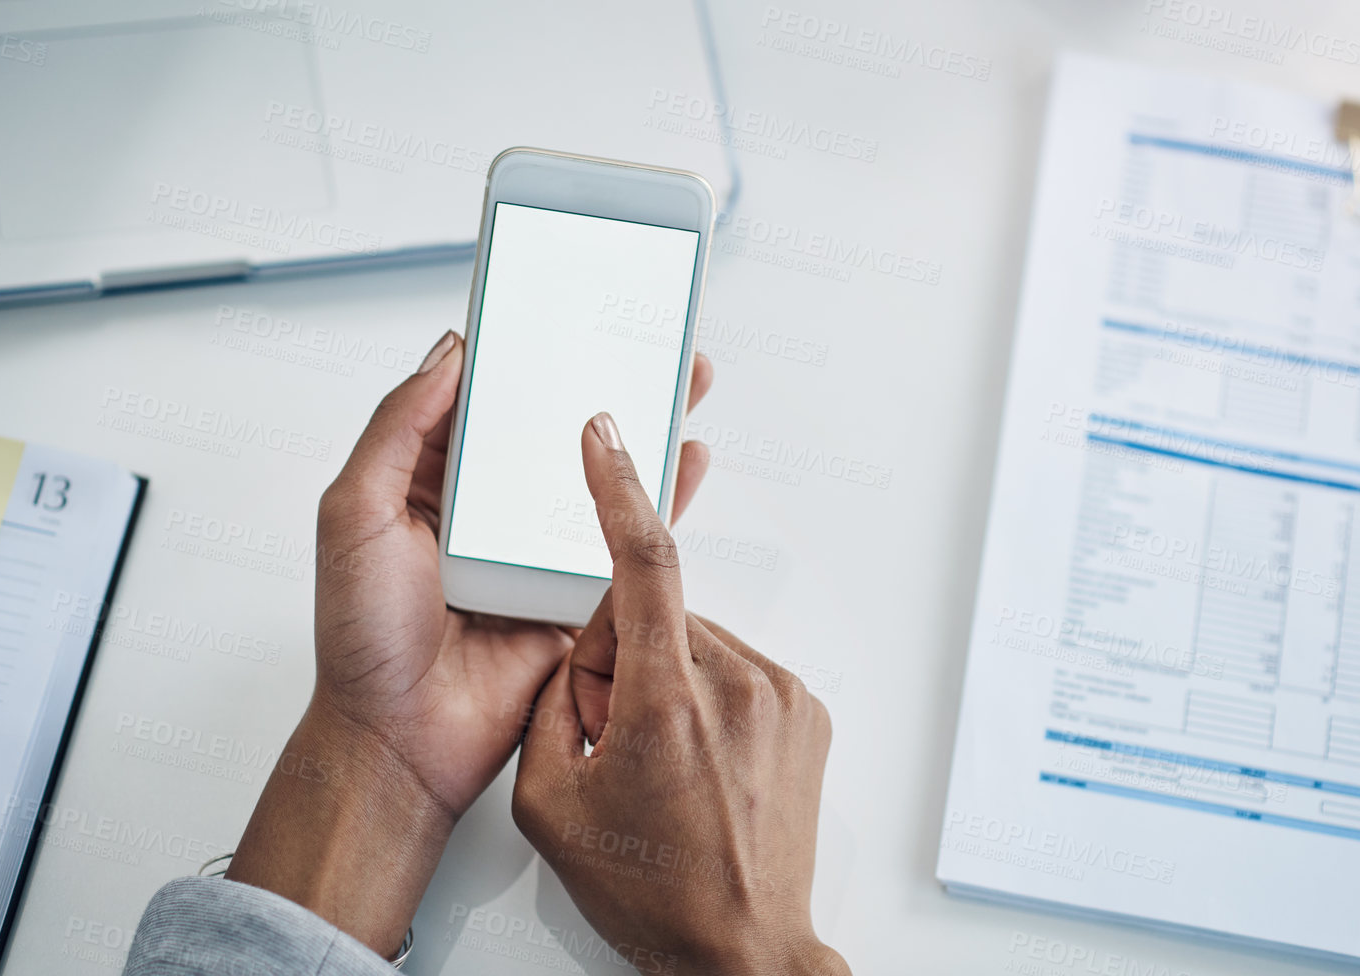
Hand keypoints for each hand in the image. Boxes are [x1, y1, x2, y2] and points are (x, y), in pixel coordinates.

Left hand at [227, 332, 714, 955]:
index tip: (559, 304)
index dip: (520, 351)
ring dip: (644, 425)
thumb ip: (396, 431)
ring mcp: (538, 546)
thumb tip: (448, 354)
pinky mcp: (578, 591)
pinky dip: (663, 498)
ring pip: (600, 471)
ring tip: (683, 376)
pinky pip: (626, 537)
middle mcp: (490, 505)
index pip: (484, 396)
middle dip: (599, 376)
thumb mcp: (354, 515)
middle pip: (554, 425)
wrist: (401, 741)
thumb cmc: (362, 637)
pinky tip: (690, 461)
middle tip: (641, 328)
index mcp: (432, 478)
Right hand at [513, 413, 848, 975]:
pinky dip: (709, 696)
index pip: (644, 564)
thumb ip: (555, 701)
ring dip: (667, 678)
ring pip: (696, 641)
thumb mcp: (550, 803)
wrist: (743, 952)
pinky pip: (737, 668)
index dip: (619, 489)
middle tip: (617, 739)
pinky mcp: (808, 709)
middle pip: (656, 616)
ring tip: (666, 765)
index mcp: (669, 700)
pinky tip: (702, 763)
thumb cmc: (652, 891)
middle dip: (621, 657)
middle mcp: (738, 683)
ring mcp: (783, 695)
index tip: (605, 435)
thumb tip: (585, 651)